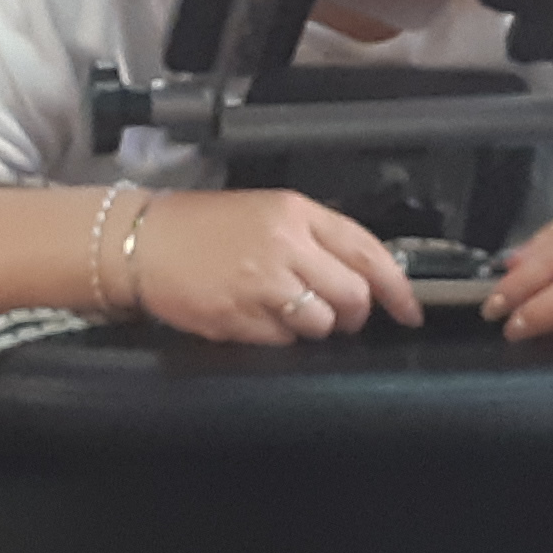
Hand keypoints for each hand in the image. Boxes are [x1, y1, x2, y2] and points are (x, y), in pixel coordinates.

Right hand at [126, 190, 425, 345]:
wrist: (142, 241)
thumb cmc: (201, 226)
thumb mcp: (265, 211)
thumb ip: (314, 236)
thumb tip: (360, 273)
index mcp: (296, 212)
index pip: (368, 252)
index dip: (398, 287)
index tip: (410, 310)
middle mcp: (285, 246)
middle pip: (353, 295)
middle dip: (354, 314)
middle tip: (342, 316)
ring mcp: (262, 284)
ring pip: (323, 323)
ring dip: (317, 327)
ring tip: (289, 313)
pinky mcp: (239, 317)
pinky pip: (284, 341)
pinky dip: (281, 338)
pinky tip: (258, 319)